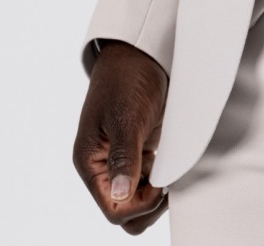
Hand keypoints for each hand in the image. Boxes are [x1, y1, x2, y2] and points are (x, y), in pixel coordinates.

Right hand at [73, 40, 169, 233]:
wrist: (139, 52)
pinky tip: (173, 168)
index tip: (161, 186)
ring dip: (155, 196)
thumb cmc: (127, 79)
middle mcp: (101, 166)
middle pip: (123, 211)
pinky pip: (146, 181)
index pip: (113, 208)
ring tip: (173, 175)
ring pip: (136, 200)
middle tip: (170, 184)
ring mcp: (119, 159)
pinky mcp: (137, 150)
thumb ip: (123, 158)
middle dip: (147, 206)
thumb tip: (120, 196)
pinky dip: (160, 181)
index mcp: (90, 161)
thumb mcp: (125, 118)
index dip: (138, 205)